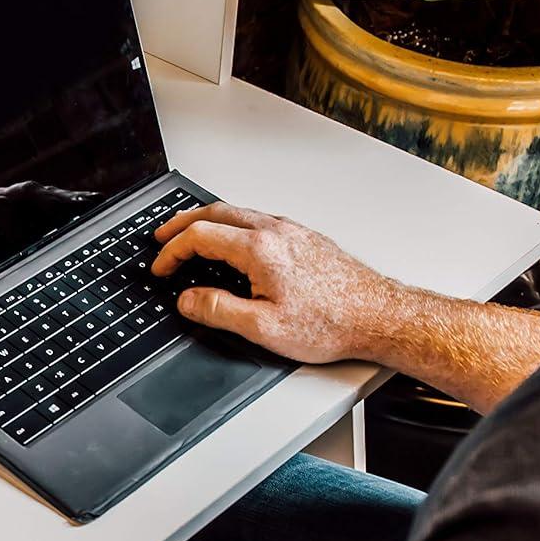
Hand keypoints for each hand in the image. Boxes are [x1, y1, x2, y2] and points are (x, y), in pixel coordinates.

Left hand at [0, 181, 98, 284]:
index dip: (12, 224)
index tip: (22, 246)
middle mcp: (2, 196)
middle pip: (28, 192)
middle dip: (48, 204)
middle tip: (70, 219)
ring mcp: (22, 199)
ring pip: (48, 195)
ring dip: (69, 202)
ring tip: (94, 210)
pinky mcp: (39, 207)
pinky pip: (60, 202)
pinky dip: (78, 204)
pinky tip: (100, 207)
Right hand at [151, 203, 403, 362]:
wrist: (379, 317)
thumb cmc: (332, 323)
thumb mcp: (263, 327)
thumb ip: (219, 310)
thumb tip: (189, 300)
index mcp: (260, 249)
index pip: (200, 236)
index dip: (172, 251)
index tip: (160, 267)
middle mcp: (276, 231)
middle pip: (216, 213)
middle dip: (182, 224)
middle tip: (162, 237)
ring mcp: (292, 231)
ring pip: (238, 213)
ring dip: (208, 222)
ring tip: (191, 237)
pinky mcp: (305, 238)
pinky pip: (258, 220)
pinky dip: (232, 226)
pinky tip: (233, 243)